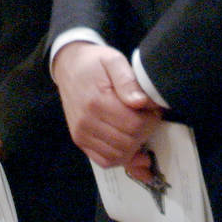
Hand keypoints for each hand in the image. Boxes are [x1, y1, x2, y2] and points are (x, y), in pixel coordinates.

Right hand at [52, 41, 161, 168]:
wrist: (68, 66)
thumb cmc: (94, 63)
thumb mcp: (113, 61)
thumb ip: (128, 81)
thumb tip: (141, 103)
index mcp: (96, 101)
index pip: (134, 125)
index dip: (151, 120)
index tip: (153, 109)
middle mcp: (86, 122)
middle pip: (128, 143)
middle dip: (145, 132)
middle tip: (148, 117)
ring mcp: (81, 134)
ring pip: (118, 156)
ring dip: (135, 147)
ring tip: (139, 128)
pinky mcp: (80, 141)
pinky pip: (105, 161)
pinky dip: (121, 158)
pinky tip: (131, 147)